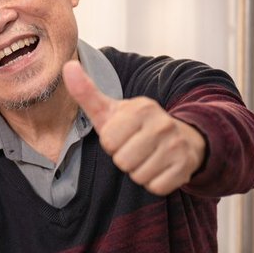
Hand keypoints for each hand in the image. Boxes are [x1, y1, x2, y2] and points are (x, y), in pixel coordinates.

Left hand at [64, 60, 206, 195]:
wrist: (182, 138)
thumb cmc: (136, 126)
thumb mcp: (109, 109)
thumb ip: (86, 91)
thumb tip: (67, 65)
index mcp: (142, 108)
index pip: (108, 141)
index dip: (111, 142)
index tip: (123, 135)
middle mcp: (163, 124)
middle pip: (122, 160)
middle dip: (123, 158)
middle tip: (135, 147)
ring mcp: (177, 146)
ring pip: (138, 175)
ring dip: (138, 171)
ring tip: (147, 156)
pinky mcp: (186, 167)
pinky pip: (155, 187)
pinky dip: (154, 182)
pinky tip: (160, 167)